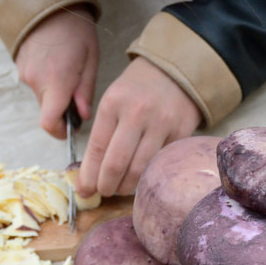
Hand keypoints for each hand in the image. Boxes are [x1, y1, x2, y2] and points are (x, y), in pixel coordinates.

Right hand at [15, 4, 97, 138]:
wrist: (49, 5)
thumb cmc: (75, 30)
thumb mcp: (91, 60)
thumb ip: (86, 92)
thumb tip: (83, 116)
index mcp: (57, 82)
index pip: (49, 123)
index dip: (60, 132)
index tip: (70, 130)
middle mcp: (37, 81)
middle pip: (48, 111)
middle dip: (62, 109)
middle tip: (77, 94)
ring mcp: (25, 75)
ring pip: (42, 98)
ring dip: (55, 94)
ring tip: (68, 73)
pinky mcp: (20, 68)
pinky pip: (35, 85)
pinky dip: (46, 82)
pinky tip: (56, 65)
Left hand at [76, 56, 201, 197]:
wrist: (176, 72)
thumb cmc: (138, 90)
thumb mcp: (113, 101)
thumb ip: (102, 134)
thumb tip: (90, 175)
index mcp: (113, 103)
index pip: (96, 148)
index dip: (89, 175)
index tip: (85, 190)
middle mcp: (137, 113)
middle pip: (116, 164)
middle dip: (106, 186)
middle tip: (103, 192)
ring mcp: (161, 124)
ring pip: (139, 170)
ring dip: (126, 187)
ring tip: (120, 188)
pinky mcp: (180, 134)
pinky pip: (160, 164)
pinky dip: (147, 177)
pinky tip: (140, 178)